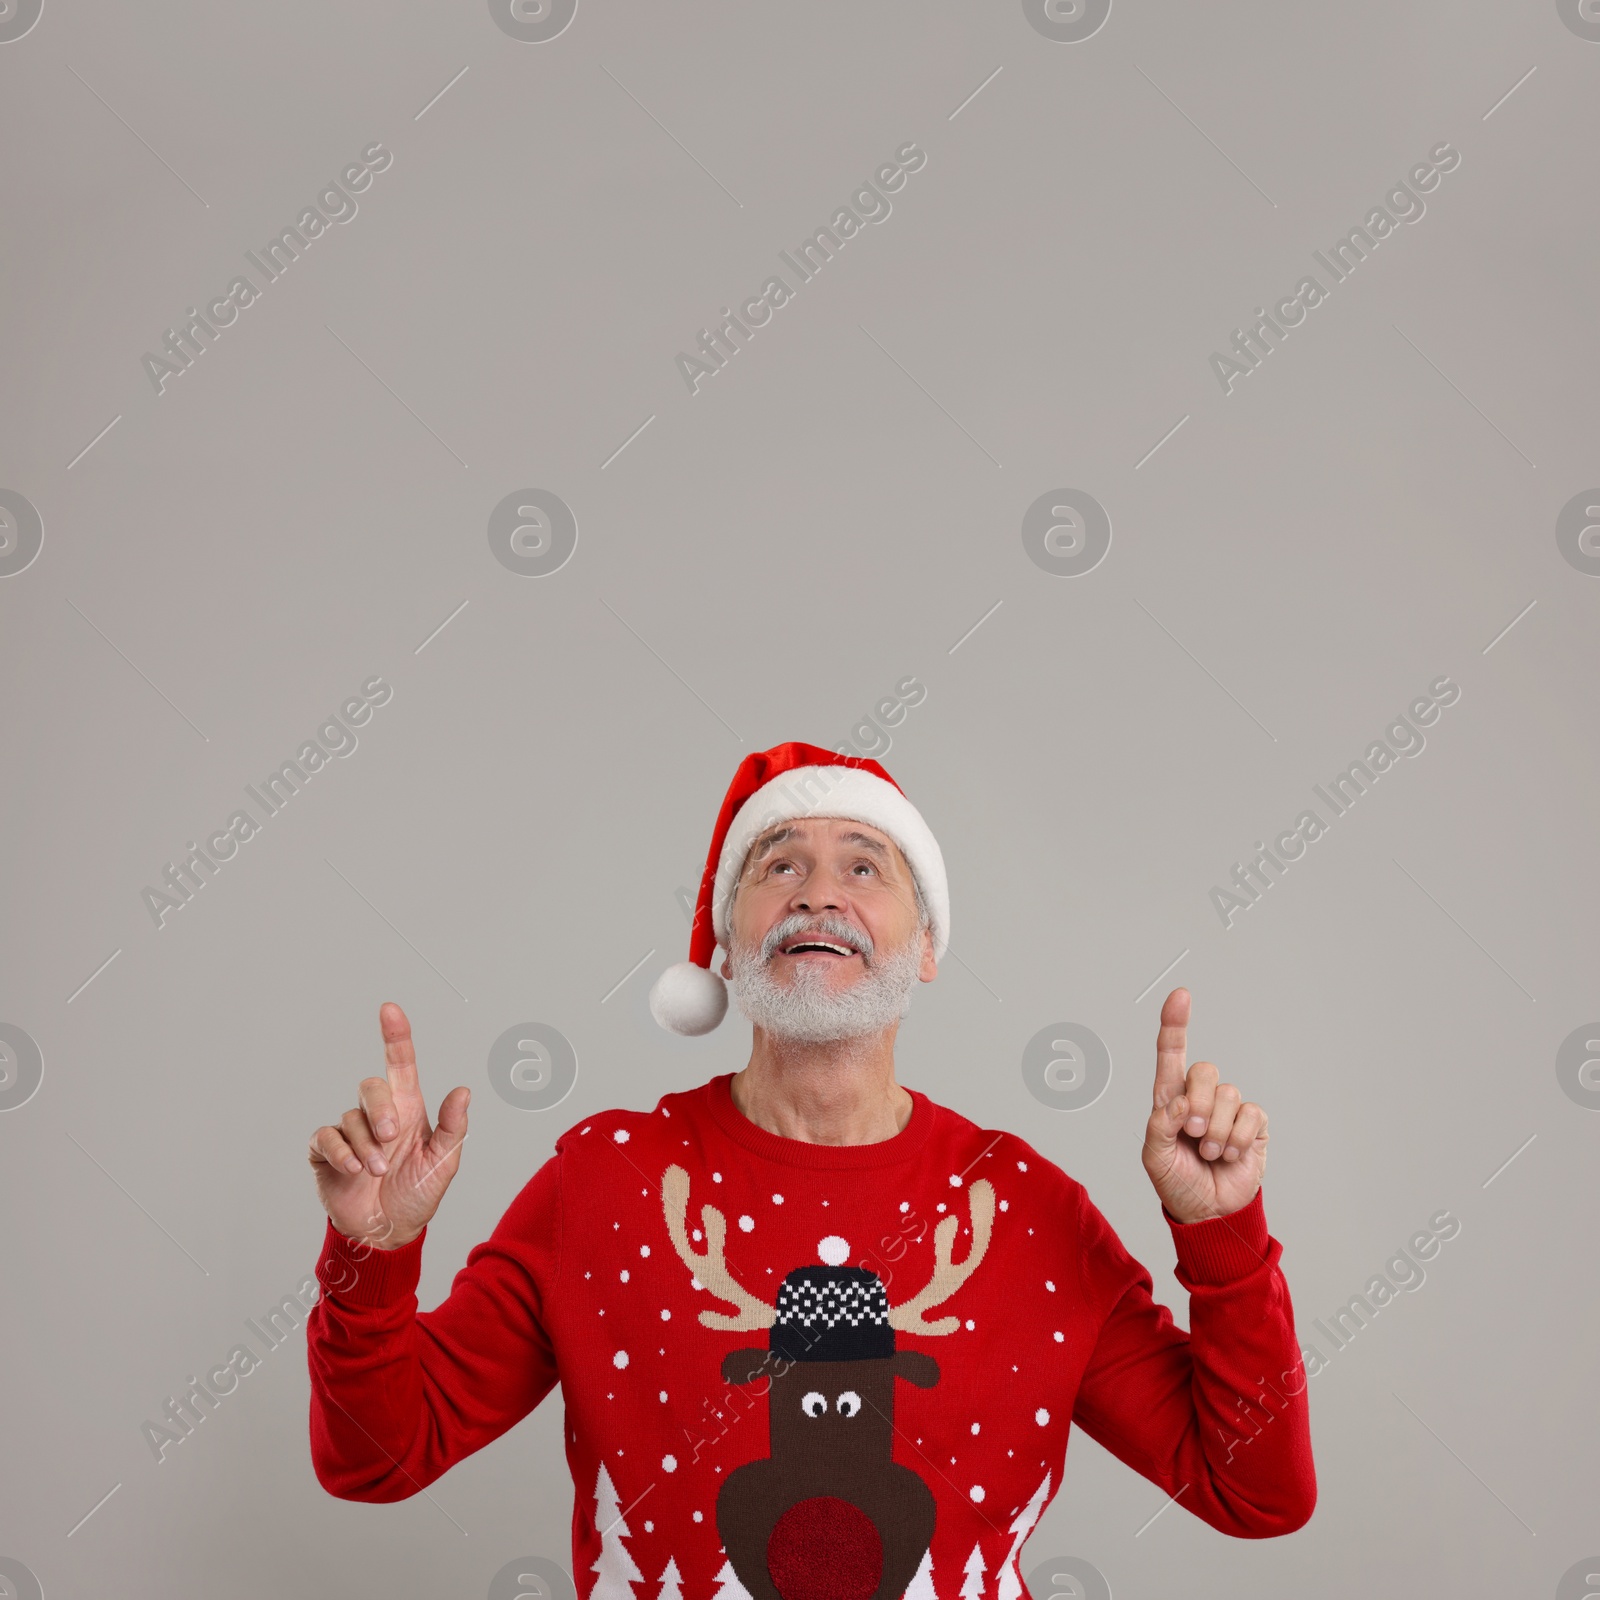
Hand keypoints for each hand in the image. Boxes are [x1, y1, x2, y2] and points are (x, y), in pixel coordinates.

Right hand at [308, 1002, 469, 1249]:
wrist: (387, 1232)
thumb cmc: (417, 1194)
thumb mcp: (444, 1163)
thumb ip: (453, 1127)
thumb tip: (463, 1091)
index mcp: (408, 1110)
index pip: (400, 1064)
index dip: (396, 1036)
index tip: (390, 1009)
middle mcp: (378, 1116)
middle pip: (371, 1086)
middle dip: (381, 1109)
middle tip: (392, 1138)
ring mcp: (351, 1133)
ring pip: (351, 1117)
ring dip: (367, 1144)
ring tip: (378, 1170)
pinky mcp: (327, 1153)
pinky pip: (326, 1137)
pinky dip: (341, 1151)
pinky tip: (353, 1170)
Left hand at [1141, 988, 1267, 1223]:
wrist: (1209, 1213)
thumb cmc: (1177, 1183)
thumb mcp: (1155, 1158)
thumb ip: (1159, 1126)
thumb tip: (1180, 1103)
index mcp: (1170, 1099)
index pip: (1171, 1054)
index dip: (1175, 1023)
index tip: (1180, 995)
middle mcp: (1200, 1097)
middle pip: (1205, 1071)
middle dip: (1199, 1105)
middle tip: (1193, 1135)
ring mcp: (1228, 1110)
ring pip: (1229, 1095)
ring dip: (1218, 1132)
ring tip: (1211, 1154)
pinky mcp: (1253, 1125)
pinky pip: (1251, 1115)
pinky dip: (1238, 1139)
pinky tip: (1231, 1155)